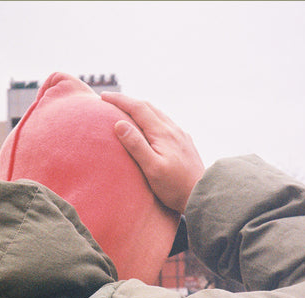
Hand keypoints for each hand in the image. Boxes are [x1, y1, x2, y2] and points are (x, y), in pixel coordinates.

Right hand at [101, 91, 204, 213]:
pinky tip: (148, 126)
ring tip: (125, 110)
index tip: (102, 97)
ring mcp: (180, 134)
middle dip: (127, 101)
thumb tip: (119, 123)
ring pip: (157, 113)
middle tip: (110, 101)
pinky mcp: (184, 142)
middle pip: (148, 106)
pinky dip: (150, 117)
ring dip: (140, 108)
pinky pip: (164, 122)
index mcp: (162, 133)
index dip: (119, 100)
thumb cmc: (174, 186)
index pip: (138, 108)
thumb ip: (136, 145)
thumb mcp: (151, 168)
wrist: (202, 194)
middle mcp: (173, 129)